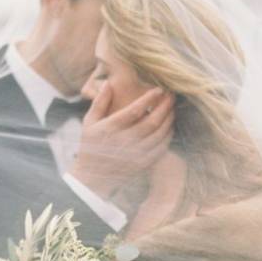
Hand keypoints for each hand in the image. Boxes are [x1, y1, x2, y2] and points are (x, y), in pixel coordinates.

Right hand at [69, 82, 174, 199]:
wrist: (93, 177)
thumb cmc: (91, 145)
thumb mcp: (89, 122)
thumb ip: (99, 102)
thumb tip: (109, 83)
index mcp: (111, 128)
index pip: (134, 110)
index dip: (149, 99)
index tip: (159, 89)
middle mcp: (124, 141)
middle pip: (151, 122)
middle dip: (165, 107)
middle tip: (172, 96)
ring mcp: (134, 154)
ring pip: (159, 135)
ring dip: (169, 120)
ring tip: (172, 109)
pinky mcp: (142, 164)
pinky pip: (161, 148)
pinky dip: (168, 136)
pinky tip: (169, 127)